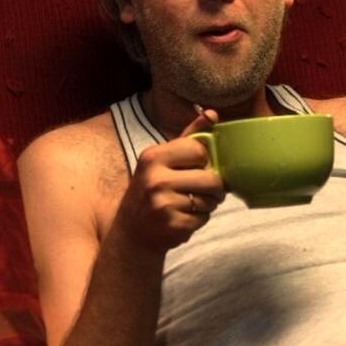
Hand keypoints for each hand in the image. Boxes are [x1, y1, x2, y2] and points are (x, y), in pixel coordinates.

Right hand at [115, 109, 224, 251]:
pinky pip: (204, 219)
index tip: (198, 167)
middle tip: (205, 190)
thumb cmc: (152, 189)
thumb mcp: (163, 160)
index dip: (205, 160)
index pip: (199, 150)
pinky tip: (184, 218)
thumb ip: (189, 137)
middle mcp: (155, 179)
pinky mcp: (172, 226)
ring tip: (191, 204)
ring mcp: (163, 204)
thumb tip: (212, 113)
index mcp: (153, 157)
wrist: (131, 232)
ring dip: (208, 204)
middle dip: (214, 187)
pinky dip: (200, 220)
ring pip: (210, 200)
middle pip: (211, 178)